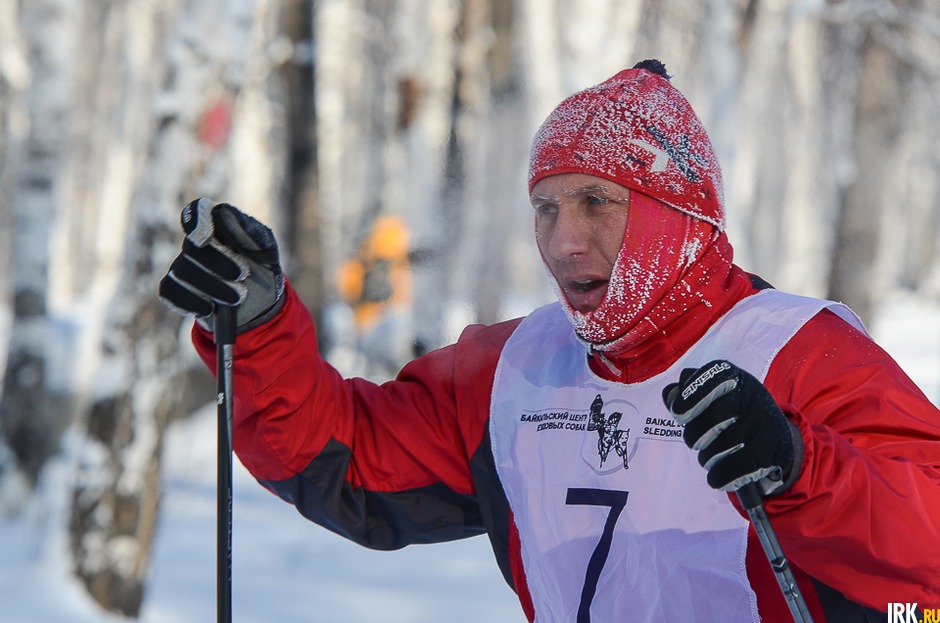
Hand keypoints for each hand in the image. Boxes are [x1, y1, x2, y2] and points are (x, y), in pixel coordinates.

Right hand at [159, 198, 283, 331]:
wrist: (259, 303)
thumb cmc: (263, 268)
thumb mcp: (265, 248)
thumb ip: (247, 231)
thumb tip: (223, 214)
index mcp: (217, 225)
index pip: (195, 212)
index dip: (195, 220)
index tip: (205, 236)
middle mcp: (196, 243)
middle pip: (191, 248)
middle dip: (218, 263)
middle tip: (243, 275)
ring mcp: (183, 265)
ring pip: (182, 272)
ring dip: (211, 287)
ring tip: (237, 298)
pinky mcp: (177, 288)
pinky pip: (170, 292)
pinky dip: (190, 302)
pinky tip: (209, 308)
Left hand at [662, 360, 799, 495]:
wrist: (776, 440)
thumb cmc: (733, 414)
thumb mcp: (714, 397)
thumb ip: (688, 394)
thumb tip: (670, 393)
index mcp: (735, 378)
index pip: (712, 378)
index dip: (690, 396)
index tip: (679, 414)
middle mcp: (754, 397)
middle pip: (714, 418)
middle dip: (696, 436)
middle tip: (697, 442)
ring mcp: (765, 426)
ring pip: (721, 448)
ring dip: (708, 458)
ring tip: (713, 455)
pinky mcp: (771, 454)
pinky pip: (733, 470)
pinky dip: (719, 477)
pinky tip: (718, 476)